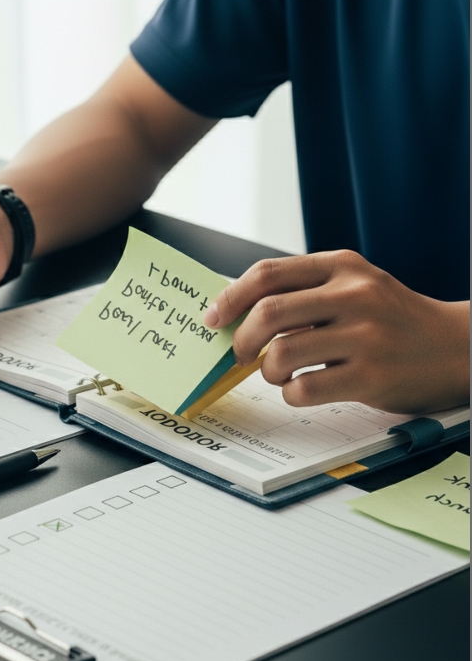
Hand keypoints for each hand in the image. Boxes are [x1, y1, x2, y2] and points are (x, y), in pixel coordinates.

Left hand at [202, 250, 469, 413]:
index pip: (268, 273)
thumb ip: (304, 292)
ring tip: (278, 373)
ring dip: (267, 370)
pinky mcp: (371, 375)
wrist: (456, 347)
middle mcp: (353, 295)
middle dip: (242, 339)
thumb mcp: (354, 287)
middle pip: (267, 313)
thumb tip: (237, 311)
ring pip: (282, 354)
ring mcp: (364, 336)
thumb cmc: (392, 320)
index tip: (214, 318)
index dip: (230, 298)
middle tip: (241, 354)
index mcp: (342, 267)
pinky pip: (305, 389)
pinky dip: (291, 394)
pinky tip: (303, 389)